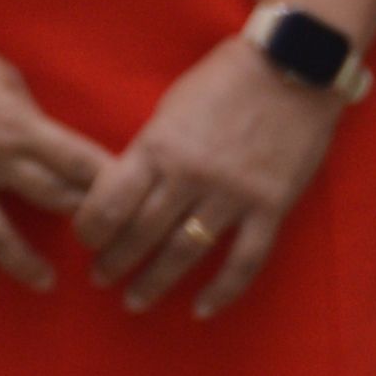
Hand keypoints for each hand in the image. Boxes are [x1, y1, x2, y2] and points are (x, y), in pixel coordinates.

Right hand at [0, 0, 111, 286]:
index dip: (113, 186)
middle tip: (101, 241)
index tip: (132, 201)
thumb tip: (47, 151)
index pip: (81, 165)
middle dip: (82, 222)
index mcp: (15, 123)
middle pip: (50, 202)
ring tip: (44, 281)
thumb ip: (26, 118)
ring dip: (25, 265)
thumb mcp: (0, 75)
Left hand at [71, 35, 349, 316]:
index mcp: (158, 146)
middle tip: (99, 278)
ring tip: (134, 300)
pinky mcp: (271, 207)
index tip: (83, 241)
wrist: (291, 66)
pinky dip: (222, 290)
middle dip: (115, 259)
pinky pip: (244, 260)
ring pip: (185, 251)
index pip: (110, 199)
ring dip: (156, 280)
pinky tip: (201, 309)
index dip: (91, 227)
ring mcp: (233, 195)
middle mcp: (190, 175)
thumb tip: (126, 186)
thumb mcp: (171, 107)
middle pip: (142, 231)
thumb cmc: (223, 80)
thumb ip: (151, 149)